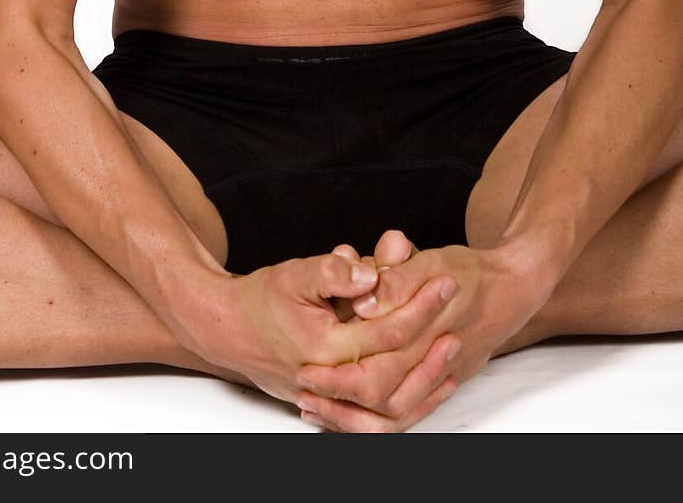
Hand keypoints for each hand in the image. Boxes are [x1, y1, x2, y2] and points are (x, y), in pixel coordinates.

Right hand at [194, 245, 460, 407]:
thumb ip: (332, 272)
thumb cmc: (259, 299)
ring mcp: (329, 397)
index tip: (443, 280)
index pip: (386, 331)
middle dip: (430, 343)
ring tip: (451, 352)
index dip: (418, 304)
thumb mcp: (294, 273)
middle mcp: (330, 380)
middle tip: (457, 314)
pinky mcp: (329, 402)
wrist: (225, 330)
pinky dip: (405, 394)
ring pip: (388, 404)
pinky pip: (375, 410)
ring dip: (424, 378)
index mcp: (323, 348)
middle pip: (395, 374)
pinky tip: (426, 378)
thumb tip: (369, 272)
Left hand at [294, 231, 547, 430]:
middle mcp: (431, 363)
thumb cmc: (470, 271)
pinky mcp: (444, 379)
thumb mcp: (431, 262)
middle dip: (338, 399)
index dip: (337, 375)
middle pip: (379, 398)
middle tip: (303, 391)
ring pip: (394, 413)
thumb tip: (366, 299)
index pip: (374, 370)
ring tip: (315, 408)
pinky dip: (378, 415)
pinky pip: (409, 410)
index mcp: (424, 336)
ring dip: (352, 415)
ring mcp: (440, 376)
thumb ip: (397, 280)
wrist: (515, 288)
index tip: (305, 369)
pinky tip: (350, 409)